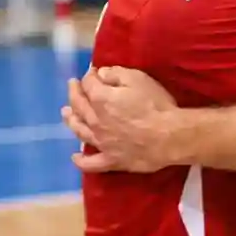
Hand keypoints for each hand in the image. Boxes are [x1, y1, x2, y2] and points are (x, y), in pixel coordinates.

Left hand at [61, 66, 178, 172]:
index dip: (89, 76)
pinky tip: (75, 157)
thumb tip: (100, 74)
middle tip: (73, 86)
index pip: (88, 84)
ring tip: (66, 113)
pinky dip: (81, 160)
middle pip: (79, 105)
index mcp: (101, 99)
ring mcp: (101, 142)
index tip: (93, 72)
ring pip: (79, 130)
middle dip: (75, 93)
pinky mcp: (111, 160)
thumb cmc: (156, 105)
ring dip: (70, 120)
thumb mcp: (139, 79)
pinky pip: (91, 163)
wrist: (170, 137)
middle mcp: (95, 121)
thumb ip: (116, 74)